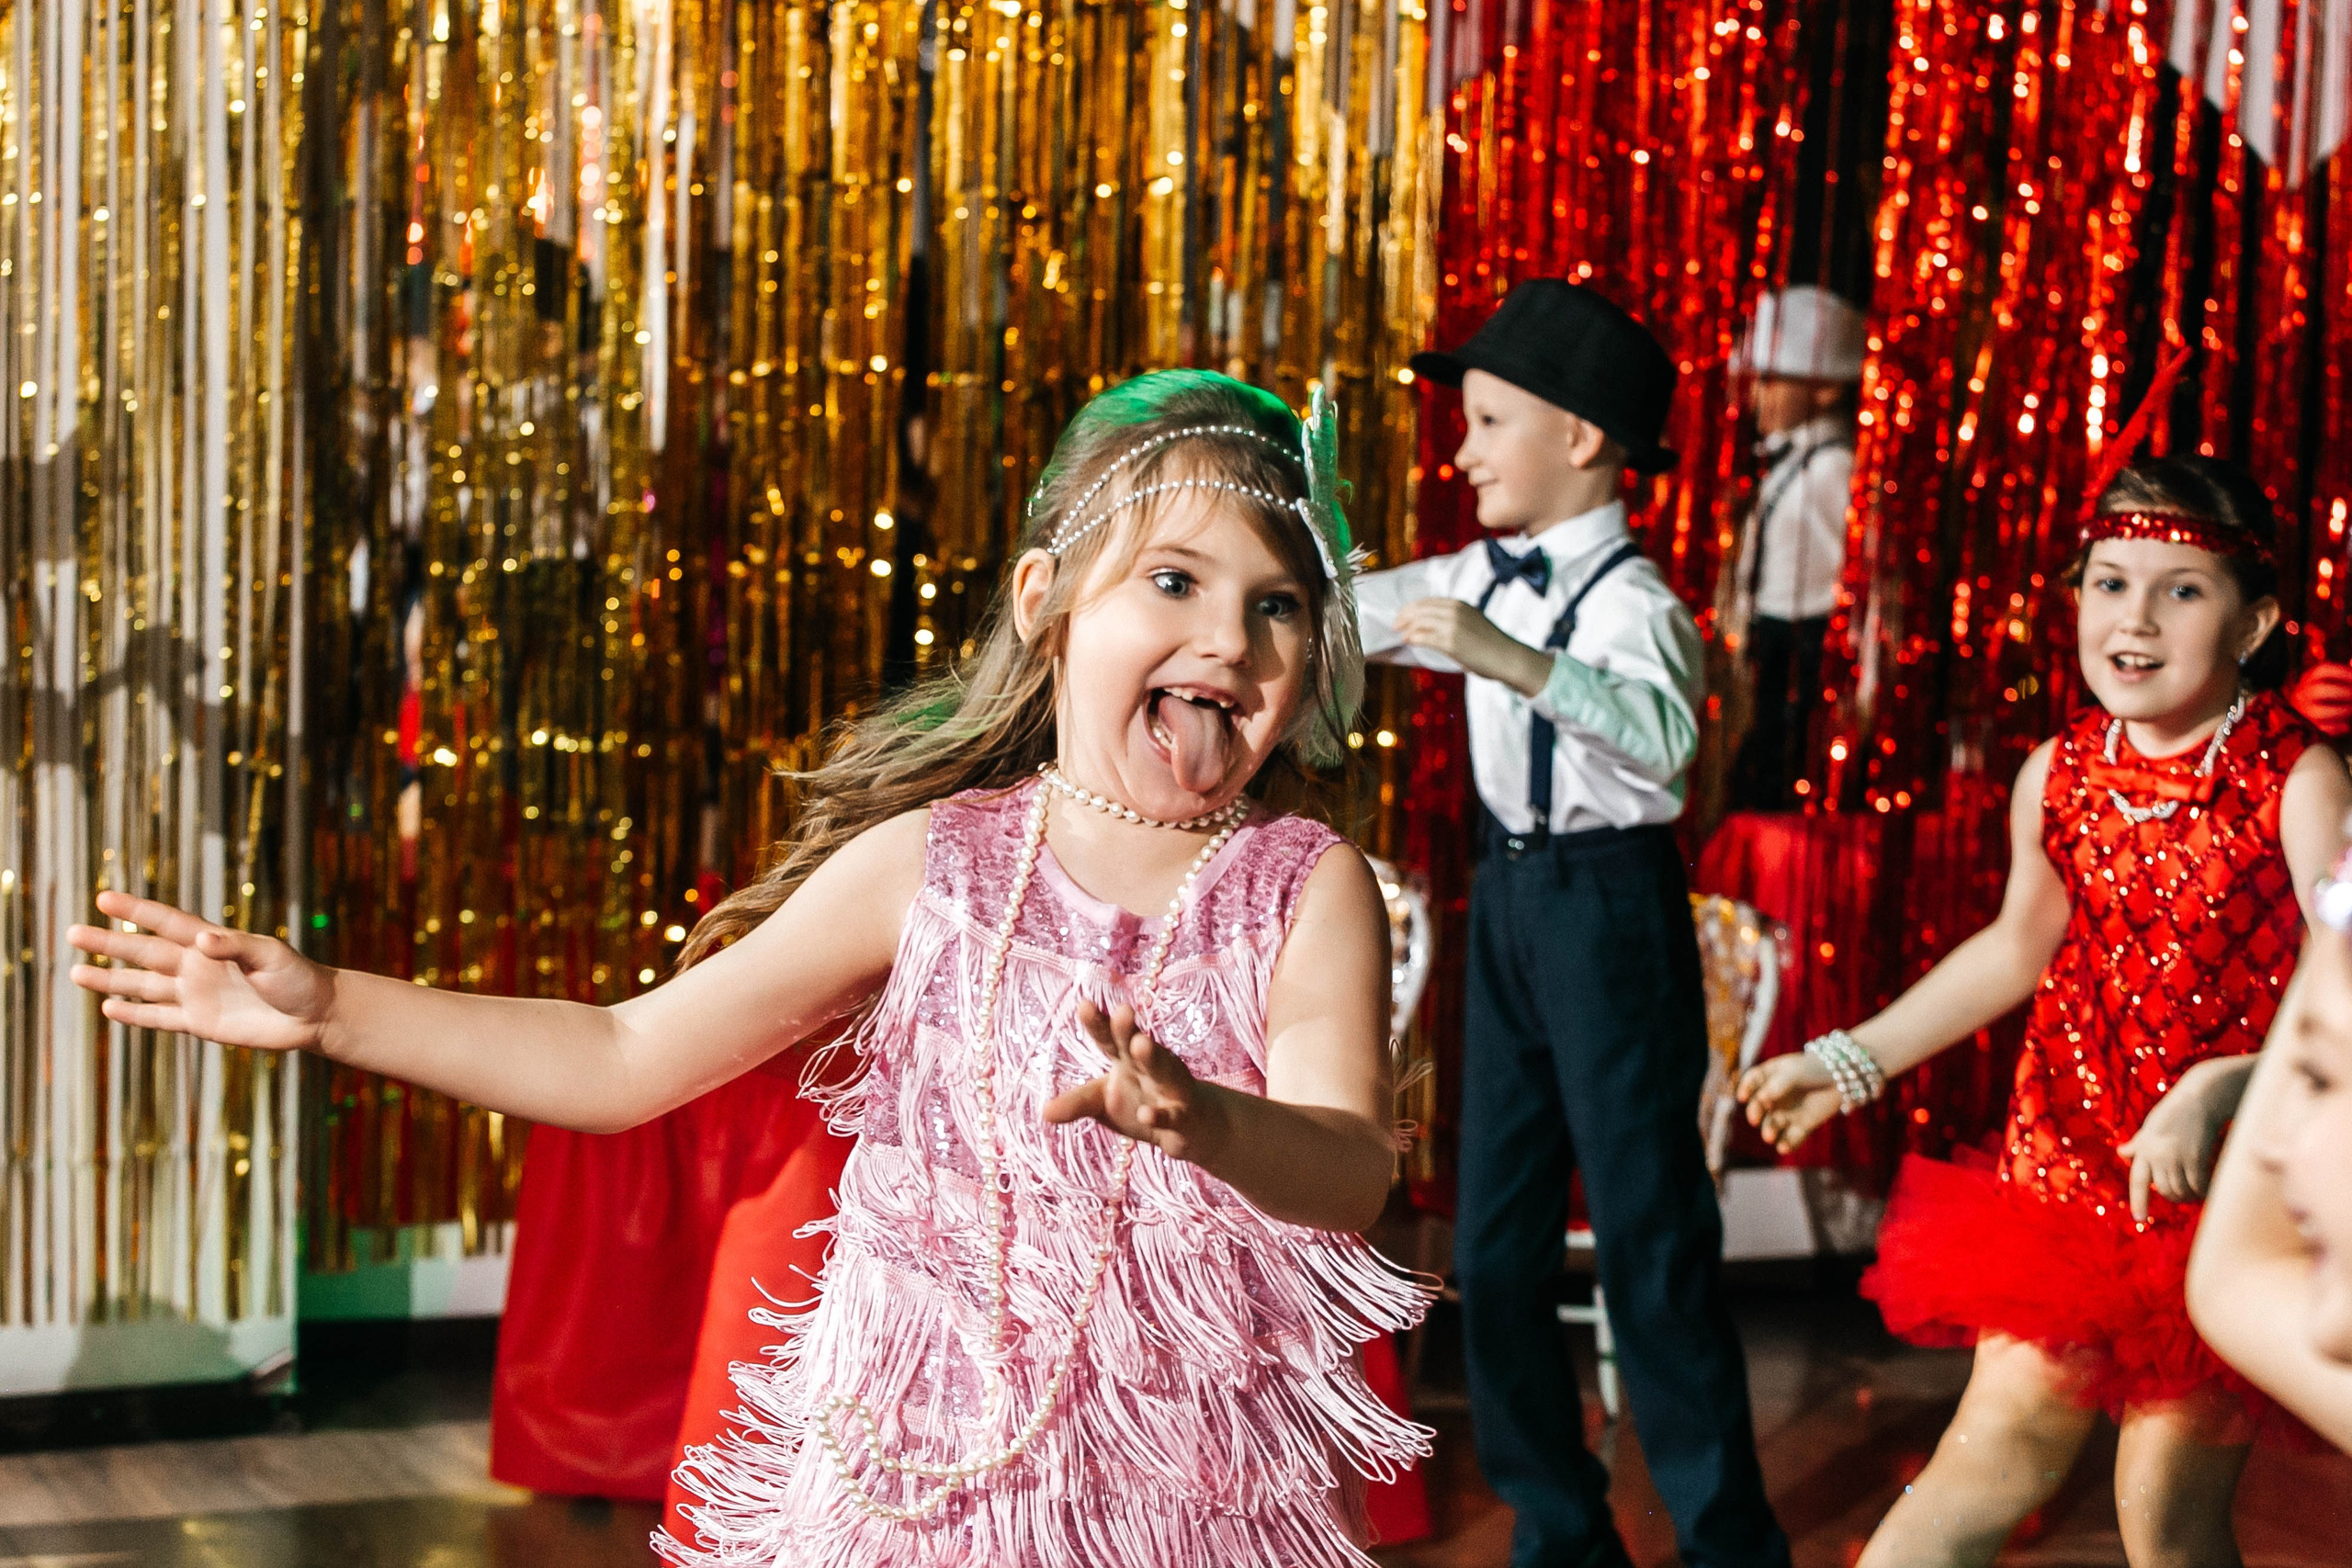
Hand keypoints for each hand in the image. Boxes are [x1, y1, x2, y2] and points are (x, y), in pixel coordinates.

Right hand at [68, 890, 334, 1052]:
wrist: (314, 1014)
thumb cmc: (297, 977)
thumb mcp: (271, 956)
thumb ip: (236, 946)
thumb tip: (200, 940)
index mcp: (212, 942)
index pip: (166, 922)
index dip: (136, 910)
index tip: (103, 898)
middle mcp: (196, 965)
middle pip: (144, 951)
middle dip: (109, 943)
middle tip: (72, 932)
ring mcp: (195, 993)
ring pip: (143, 984)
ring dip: (110, 979)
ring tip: (75, 972)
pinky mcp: (199, 1022)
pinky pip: (159, 1017)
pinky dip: (134, 1014)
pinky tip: (108, 1008)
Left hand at [1042, 999, 1229, 1164]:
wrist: (1192, 1129)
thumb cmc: (1142, 1105)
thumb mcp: (1104, 1103)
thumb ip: (1077, 1103)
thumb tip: (1043, 1113)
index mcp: (1127, 1060)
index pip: (1109, 1039)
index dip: (1098, 1023)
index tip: (1084, 1004)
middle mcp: (1150, 1068)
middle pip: (1138, 1045)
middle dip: (1129, 1029)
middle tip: (1123, 1010)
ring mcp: (1171, 1090)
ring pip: (1163, 1070)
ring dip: (1153, 1057)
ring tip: (1140, 1044)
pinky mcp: (1183, 1117)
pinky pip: (1173, 1116)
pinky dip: (1161, 1116)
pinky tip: (1146, 1115)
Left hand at [1390, 598, 1553, 694]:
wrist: (1508, 657)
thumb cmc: (1491, 645)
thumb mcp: (1472, 623)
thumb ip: (1454, 620)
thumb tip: (1431, 627)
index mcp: (1460, 605)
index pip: (1427, 601)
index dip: (1411, 608)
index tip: (1403, 616)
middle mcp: (1455, 611)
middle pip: (1419, 609)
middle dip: (1404, 616)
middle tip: (1396, 625)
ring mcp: (1452, 626)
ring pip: (1419, 622)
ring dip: (1406, 628)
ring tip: (1401, 635)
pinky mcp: (1451, 642)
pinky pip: (1423, 637)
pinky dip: (1412, 638)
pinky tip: (1409, 641)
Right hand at [1736, 1052, 1843, 1154]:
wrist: (1844, 1078)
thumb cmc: (1816, 1068)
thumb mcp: (1795, 1072)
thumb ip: (1777, 1085)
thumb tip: (1761, 1100)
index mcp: (1770, 1075)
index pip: (1752, 1081)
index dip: (1745, 1089)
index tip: (1743, 1097)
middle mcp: (1775, 1095)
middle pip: (1759, 1105)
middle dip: (1755, 1113)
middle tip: (1754, 1119)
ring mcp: (1787, 1111)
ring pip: (1772, 1125)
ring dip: (1768, 1131)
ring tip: (1770, 1137)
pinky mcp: (1802, 1126)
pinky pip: (1791, 1138)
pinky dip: (1787, 1144)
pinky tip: (1784, 1147)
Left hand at [2120, 1061, 2234, 1221]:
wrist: (2200, 1096)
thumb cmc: (2175, 1111)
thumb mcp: (2151, 1126)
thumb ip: (2138, 1144)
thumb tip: (2122, 1153)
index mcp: (2144, 1148)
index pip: (2137, 1180)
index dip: (2138, 1201)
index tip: (2139, 1220)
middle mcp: (2157, 1154)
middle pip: (2164, 1190)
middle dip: (2176, 1197)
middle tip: (2188, 1196)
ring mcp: (2175, 1156)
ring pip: (2181, 1190)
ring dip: (2191, 1196)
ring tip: (2199, 1192)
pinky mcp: (2195, 1156)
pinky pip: (2199, 1185)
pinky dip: (2205, 1191)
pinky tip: (2211, 1188)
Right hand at [2290, 661, 2351, 740]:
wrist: (2301, 713)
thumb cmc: (2324, 693)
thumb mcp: (2332, 679)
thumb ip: (2347, 673)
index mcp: (2309, 678)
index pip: (2322, 670)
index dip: (2342, 672)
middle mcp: (2302, 694)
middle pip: (2320, 690)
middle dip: (2344, 692)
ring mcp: (2303, 711)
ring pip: (2319, 712)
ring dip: (2342, 710)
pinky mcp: (2307, 727)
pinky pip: (2323, 729)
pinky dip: (2337, 728)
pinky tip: (2346, 725)